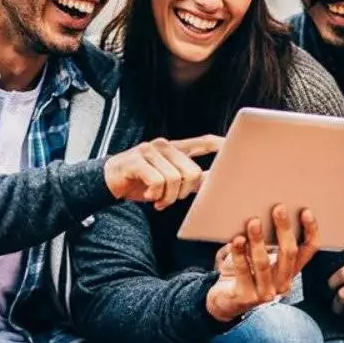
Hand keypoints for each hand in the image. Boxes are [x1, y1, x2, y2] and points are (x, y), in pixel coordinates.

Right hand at [103, 135, 222, 210]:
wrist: (109, 182)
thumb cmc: (141, 181)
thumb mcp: (167, 179)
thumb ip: (188, 179)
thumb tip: (212, 183)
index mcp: (175, 148)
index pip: (203, 142)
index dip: (220, 145)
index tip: (234, 148)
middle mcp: (164, 146)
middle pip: (191, 171)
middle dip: (184, 192)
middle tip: (171, 199)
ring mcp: (149, 151)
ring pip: (174, 179)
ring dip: (167, 197)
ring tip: (159, 200)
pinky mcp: (136, 161)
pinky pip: (157, 182)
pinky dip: (155, 195)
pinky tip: (150, 197)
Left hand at [205, 206, 319, 322]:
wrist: (225, 300)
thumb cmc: (244, 272)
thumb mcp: (261, 256)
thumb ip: (268, 242)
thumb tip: (265, 211)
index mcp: (290, 271)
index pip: (309, 250)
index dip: (311, 231)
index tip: (306, 212)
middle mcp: (282, 283)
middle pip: (289, 254)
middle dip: (284, 229)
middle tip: (279, 209)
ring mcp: (265, 293)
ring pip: (264, 263)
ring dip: (259, 240)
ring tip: (253, 222)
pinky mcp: (246, 297)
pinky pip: (243, 271)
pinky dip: (239, 254)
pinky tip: (237, 240)